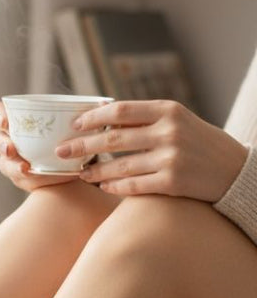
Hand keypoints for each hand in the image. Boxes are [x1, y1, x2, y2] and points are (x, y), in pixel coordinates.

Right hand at [0, 102, 76, 191]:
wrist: (75, 159)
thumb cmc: (68, 132)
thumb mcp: (70, 120)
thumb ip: (76, 114)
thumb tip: (96, 105)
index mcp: (13, 119)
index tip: (6, 122)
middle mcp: (7, 139)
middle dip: (0, 144)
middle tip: (11, 149)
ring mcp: (12, 161)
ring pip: (4, 163)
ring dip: (12, 166)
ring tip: (25, 168)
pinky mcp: (21, 178)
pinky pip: (21, 179)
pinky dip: (31, 179)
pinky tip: (41, 176)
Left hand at [55, 99, 247, 200]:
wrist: (235, 170)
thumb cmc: (200, 143)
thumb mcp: (178, 121)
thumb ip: (146, 120)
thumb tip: (104, 122)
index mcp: (168, 110)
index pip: (120, 111)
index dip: (93, 118)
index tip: (75, 124)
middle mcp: (169, 132)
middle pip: (113, 139)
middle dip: (82, 146)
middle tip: (61, 151)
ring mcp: (171, 158)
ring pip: (119, 167)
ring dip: (95, 172)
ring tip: (80, 173)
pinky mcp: (173, 182)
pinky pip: (133, 186)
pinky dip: (115, 187)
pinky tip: (103, 187)